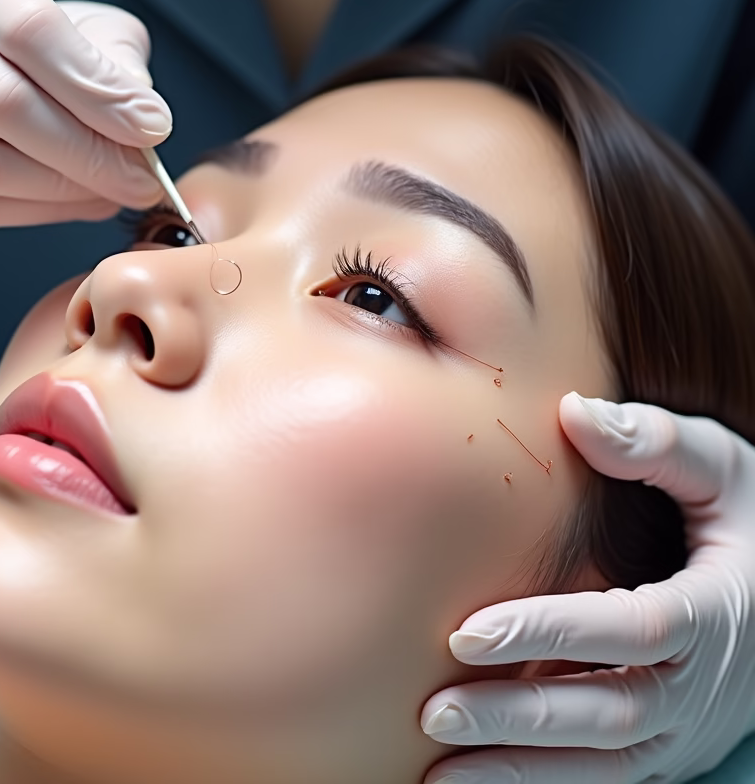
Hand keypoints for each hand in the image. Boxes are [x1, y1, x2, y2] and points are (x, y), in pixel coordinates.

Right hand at [0, 0, 170, 226]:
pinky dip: (31, 211)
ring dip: (63, 191)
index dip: (100, 90)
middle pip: (6, 105)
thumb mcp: (62, 15)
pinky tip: (67, 201)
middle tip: (141, 177)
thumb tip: (143, 121)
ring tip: (110, 191)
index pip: (34, 31)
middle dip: (90, 153)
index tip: (152, 127)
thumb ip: (109, 57)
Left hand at [420, 393, 754, 782]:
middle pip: (610, 713)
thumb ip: (656, 444)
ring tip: (440, 766)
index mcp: (715, 612)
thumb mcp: (724, 470)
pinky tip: (473, 780)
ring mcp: (686, 728)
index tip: (467, 633)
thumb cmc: (748, 523)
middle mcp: (702, 685)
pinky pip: (606, 779)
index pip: (632, 630)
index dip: (553, 635)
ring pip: (604, 762)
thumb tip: (573, 412)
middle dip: (521, 718)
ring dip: (522, 769)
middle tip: (436, 712)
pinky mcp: (667, 748)